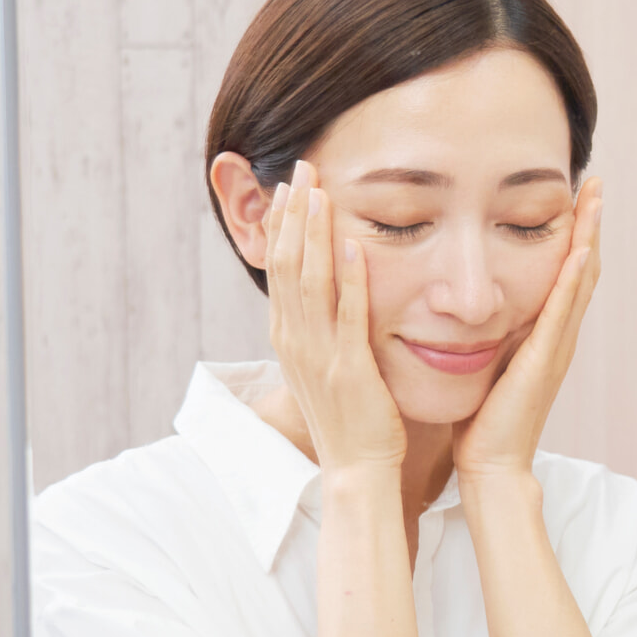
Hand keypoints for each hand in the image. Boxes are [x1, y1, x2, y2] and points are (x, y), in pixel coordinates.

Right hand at [264, 159, 407, 472]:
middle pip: (286, 264)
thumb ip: (323, 328)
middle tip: (301, 168)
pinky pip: (348, 315)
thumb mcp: (326, 365)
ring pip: (309, 282)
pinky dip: (350, 278)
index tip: (288, 186)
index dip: (281, 225)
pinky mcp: (350, 369)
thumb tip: (326, 294)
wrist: (358, 469)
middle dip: (292, 214)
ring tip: (318, 189)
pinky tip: (355, 244)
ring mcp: (320, 355)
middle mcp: (296, 341)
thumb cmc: (351, 418)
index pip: (277, 269)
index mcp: (289, 338)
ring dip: (313, 232)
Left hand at [454, 177, 603, 482]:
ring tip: (594, 199)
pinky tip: (579, 249)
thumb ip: (490, 333)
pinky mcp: (543, 361)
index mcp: (544, 335)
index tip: (574, 197)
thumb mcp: (487, 361)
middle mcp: (558, 336)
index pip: (565, 274)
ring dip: (589, 237)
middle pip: (583, 269)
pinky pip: (562, 312)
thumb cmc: (482, 421)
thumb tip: (472, 305)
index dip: (573, 235)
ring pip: (580, 282)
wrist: (491, 464)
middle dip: (589, 224)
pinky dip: (573, 279)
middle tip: (594, 183)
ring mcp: (556, 347)